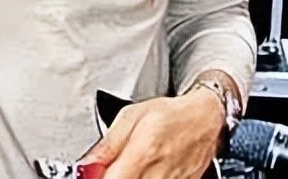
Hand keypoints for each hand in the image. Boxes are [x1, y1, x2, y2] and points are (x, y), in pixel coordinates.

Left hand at [77, 88, 223, 178]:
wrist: (203, 121)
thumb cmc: (168, 115)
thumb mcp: (130, 116)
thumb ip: (106, 144)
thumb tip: (85, 165)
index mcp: (143, 152)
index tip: (90, 174)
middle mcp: (158, 175)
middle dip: (110, 178)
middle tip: (107, 169)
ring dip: (126, 178)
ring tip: (125, 168)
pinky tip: (139, 173)